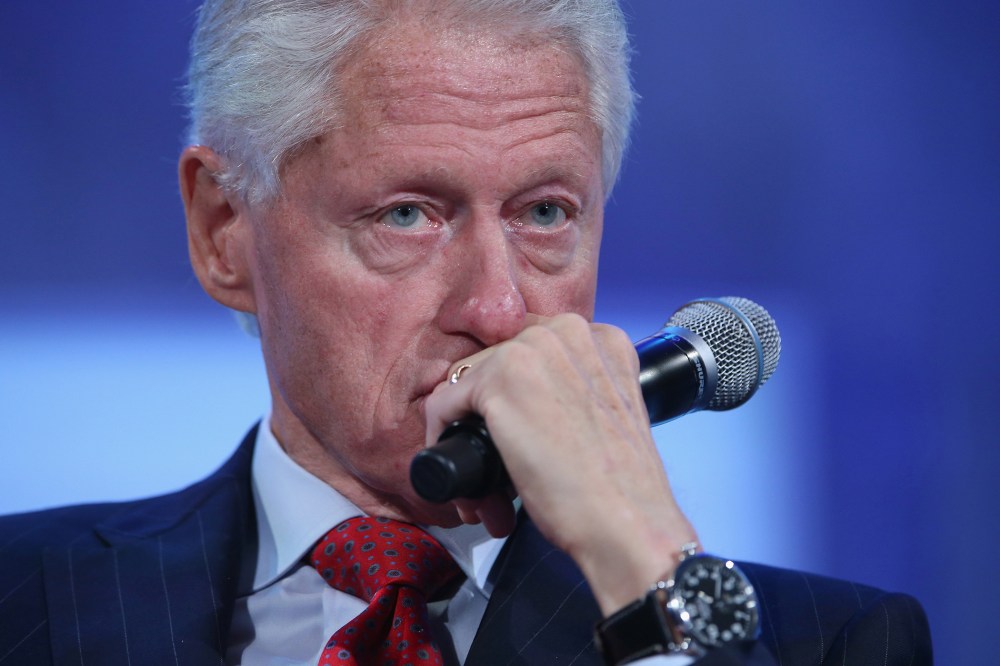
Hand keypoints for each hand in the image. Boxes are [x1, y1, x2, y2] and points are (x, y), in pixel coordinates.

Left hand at [423, 313, 697, 614]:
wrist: (626, 523)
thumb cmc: (619, 487)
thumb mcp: (607, 414)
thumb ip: (576, 390)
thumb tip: (527, 404)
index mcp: (599, 338)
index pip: (527, 352)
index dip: (511, 399)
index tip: (508, 439)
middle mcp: (567, 330)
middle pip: (493, 364)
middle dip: (485, 418)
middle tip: (492, 472)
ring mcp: (532, 350)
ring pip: (466, 384)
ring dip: (464, 434)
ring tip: (482, 490)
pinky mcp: (499, 379)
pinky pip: (443, 404)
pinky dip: (441, 441)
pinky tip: (461, 480)